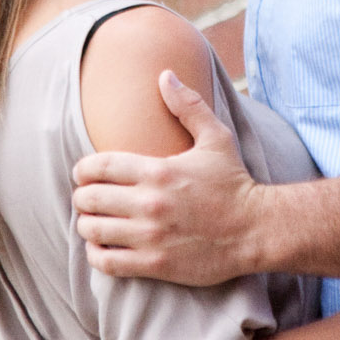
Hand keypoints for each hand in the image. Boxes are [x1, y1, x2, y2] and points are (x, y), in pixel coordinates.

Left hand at [72, 70, 266, 283]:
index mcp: (158, 171)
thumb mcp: (216, 139)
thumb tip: (165, 75)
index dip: (82, 169)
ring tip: (94, 222)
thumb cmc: (234, 184)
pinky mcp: (156, 264)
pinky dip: (97, 254)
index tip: (84, 174)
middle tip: (88, 198)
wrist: (257, 230)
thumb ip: (188, 106)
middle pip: (89, 198)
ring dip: (87, 225)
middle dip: (82, 197)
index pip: (98, 166)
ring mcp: (151, 236)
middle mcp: (150, 203)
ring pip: (93, 230)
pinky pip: (107, 262)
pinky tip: (102, 248)